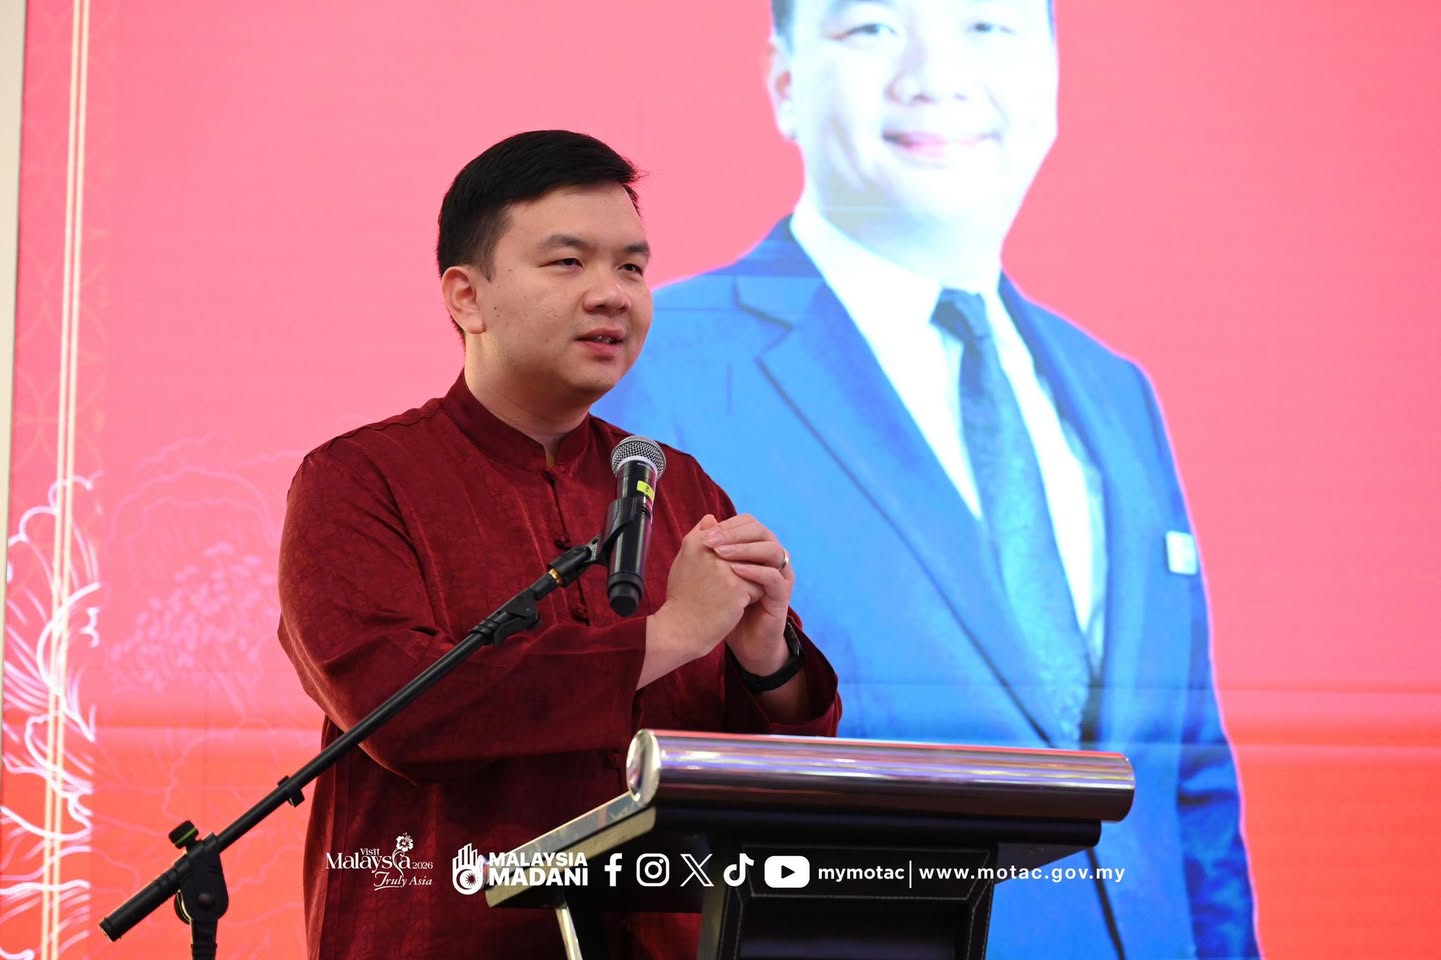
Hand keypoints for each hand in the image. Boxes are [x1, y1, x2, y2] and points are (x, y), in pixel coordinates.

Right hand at [641, 515, 763, 687]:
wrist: (681, 629)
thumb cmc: (683, 597)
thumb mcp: (684, 559)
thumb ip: (699, 535)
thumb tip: (712, 518)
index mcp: (698, 540)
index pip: (732, 537)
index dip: (733, 556)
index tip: (718, 574)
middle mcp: (711, 549)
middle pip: (747, 551)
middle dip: (744, 568)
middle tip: (725, 588)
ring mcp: (725, 568)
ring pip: (755, 568)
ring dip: (748, 582)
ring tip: (729, 596)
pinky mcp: (737, 587)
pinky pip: (758, 586)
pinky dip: (750, 599)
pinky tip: (733, 607)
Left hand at [701, 514, 793, 675]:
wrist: (742, 641)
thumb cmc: (726, 605)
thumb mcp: (715, 573)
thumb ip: (713, 548)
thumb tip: (706, 519)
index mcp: (758, 550)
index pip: (749, 524)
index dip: (729, 525)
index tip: (705, 533)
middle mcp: (773, 559)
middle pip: (762, 532)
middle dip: (735, 534)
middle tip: (711, 540)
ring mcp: (781, 576)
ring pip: (772, 550)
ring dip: (745, 549)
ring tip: (720, 553)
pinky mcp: (782, 595)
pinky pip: (774, 576)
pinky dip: (754, 571)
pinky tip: (734, 571)